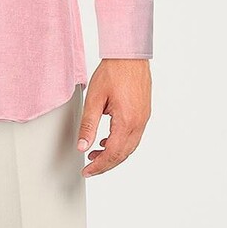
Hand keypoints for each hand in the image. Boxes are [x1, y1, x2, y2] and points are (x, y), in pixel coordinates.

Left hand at [76, 59, 151, 176]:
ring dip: (114, 155)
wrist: (129, 55)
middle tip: (90, 168)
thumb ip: (88, 125)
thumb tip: (82, 146)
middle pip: (123, 154)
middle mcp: (139, 122)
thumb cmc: (113, 72)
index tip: (87, 171)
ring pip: (130, 147)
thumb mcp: (94, 100)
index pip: (112, 154)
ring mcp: (143, 118)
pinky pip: (134, 136)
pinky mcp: (144, 113)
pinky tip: (108, 140)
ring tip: (96, 155)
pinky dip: (121, 144)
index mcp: (127, 121)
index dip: (99, 166)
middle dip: (106, 164)